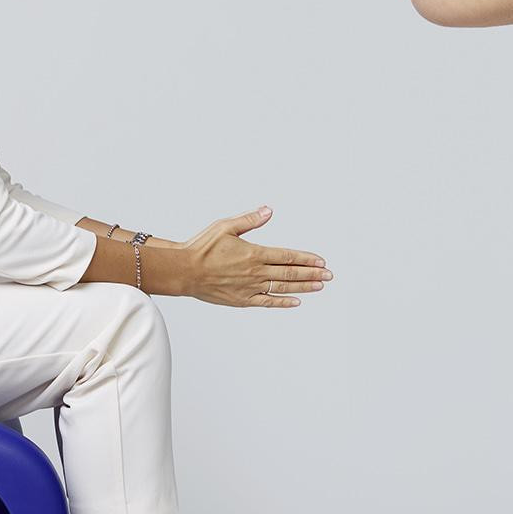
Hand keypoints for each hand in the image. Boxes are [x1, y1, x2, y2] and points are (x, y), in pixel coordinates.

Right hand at [176, 206, 331, 307]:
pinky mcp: (241, 299)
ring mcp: (250, 288)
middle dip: (312, 273)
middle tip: (329, 275)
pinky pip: (267, 302)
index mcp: (253, 253)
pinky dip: (282, 302)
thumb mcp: (225, 226)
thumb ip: (249, 220)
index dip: (306, 259)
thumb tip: (269, 210)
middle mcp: (255, 272)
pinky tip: (296, 301)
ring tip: (320, 286)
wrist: (183, 271)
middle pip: (290, 273)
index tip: (321, 261)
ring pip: (282, 287)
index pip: (287, 256)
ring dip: (303, 287)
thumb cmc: (202, 247)